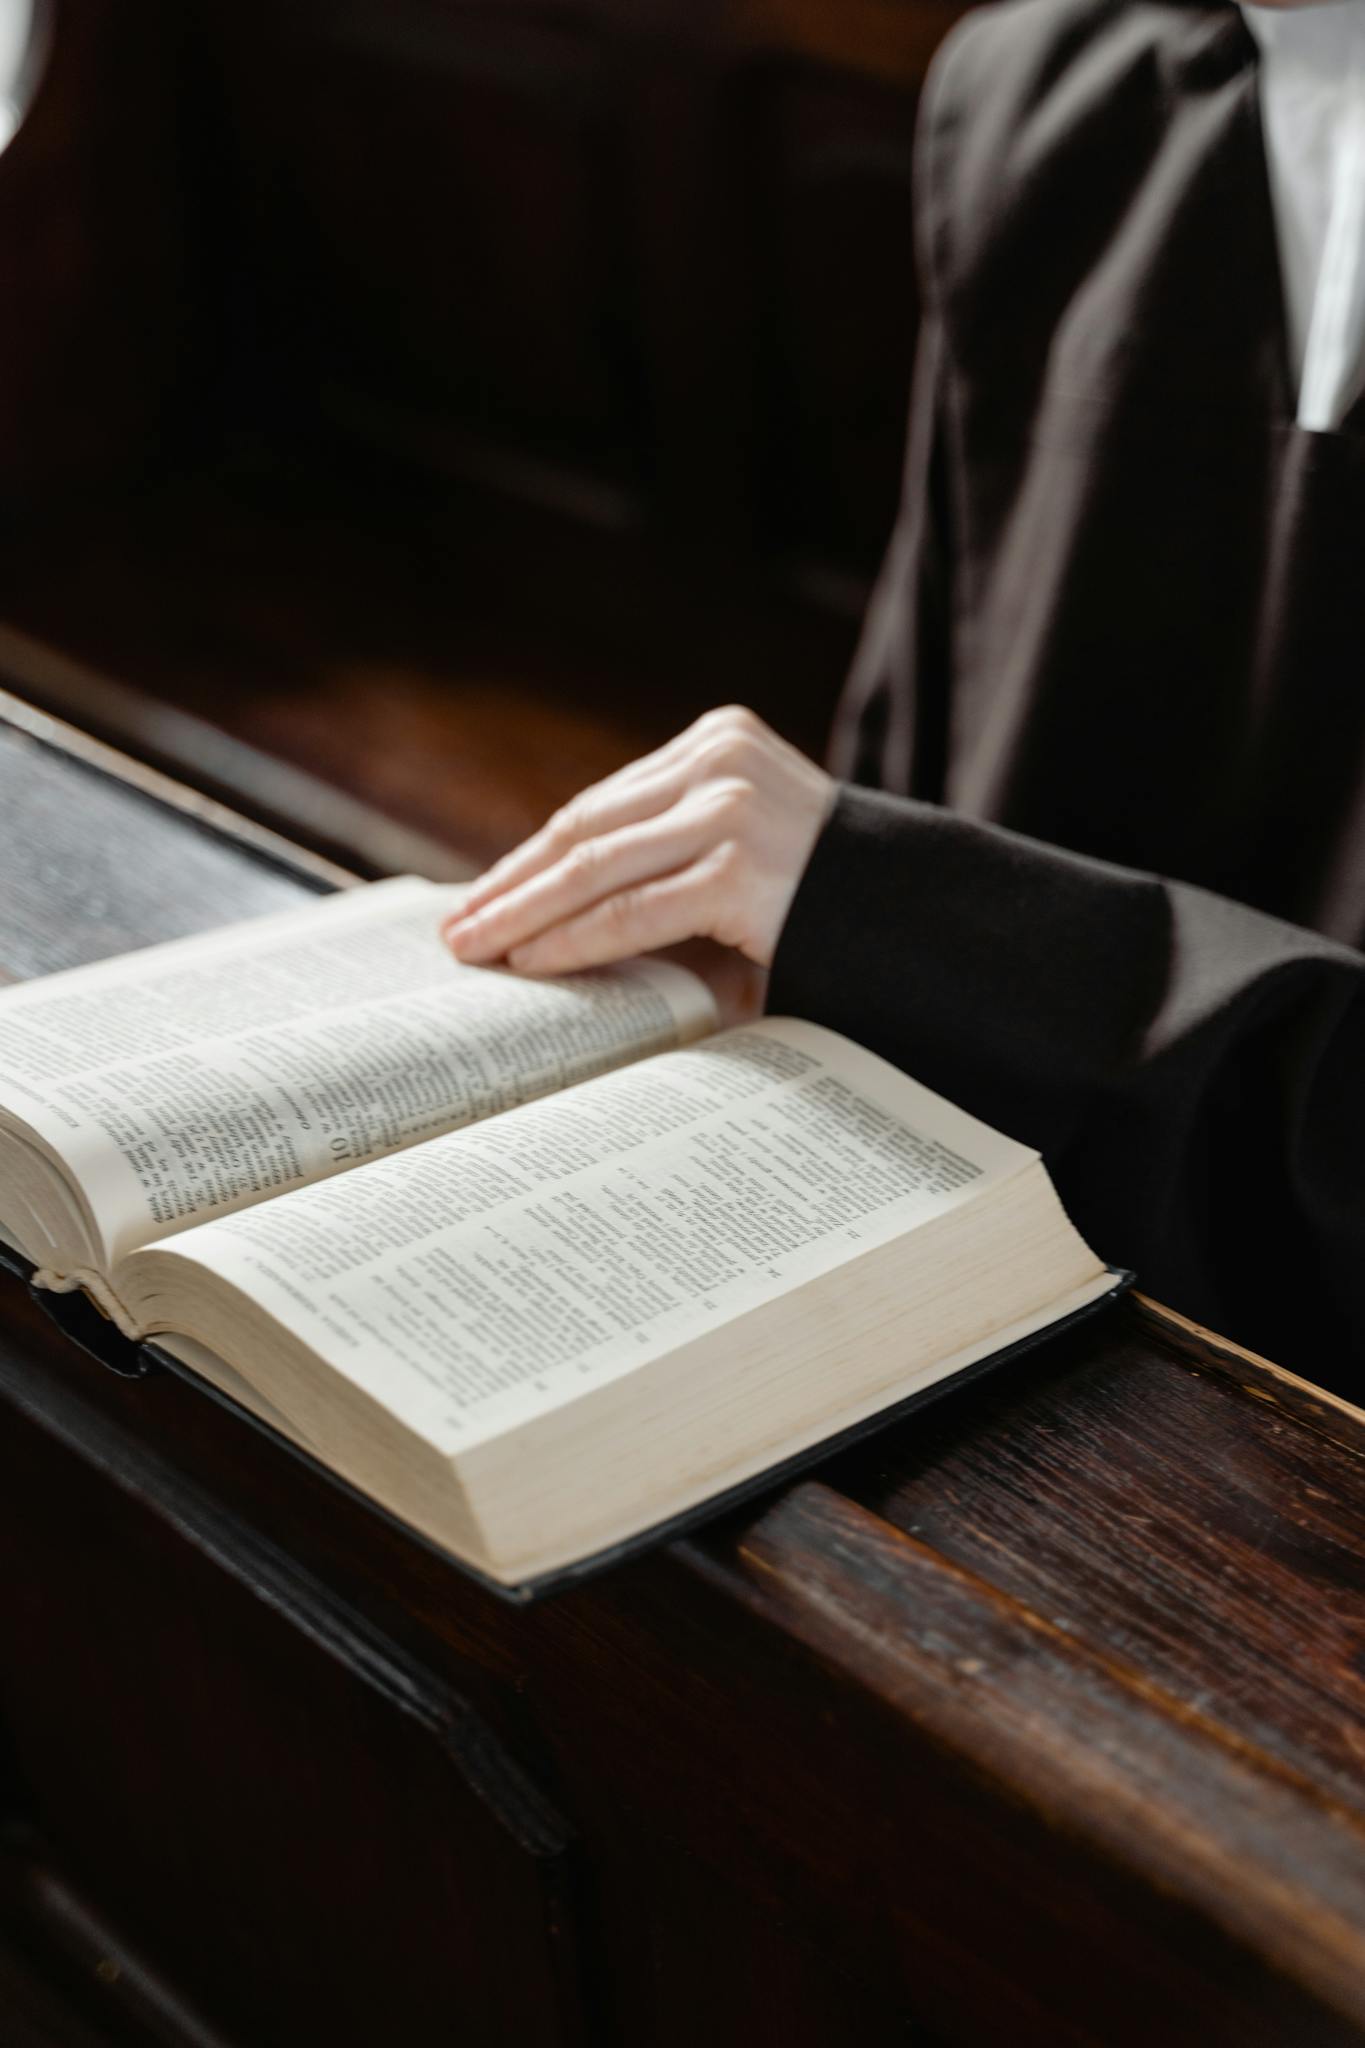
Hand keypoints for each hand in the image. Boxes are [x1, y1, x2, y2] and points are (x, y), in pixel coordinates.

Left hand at [441, 706, 835, 973]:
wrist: (922, 918)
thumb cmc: (827, 900)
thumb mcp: (744, 848)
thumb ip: (671, 852)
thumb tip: (558, 906)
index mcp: (718, 742)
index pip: (602, 804)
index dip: (535, 856)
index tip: (485, 894)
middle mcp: (721, 761)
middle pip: (586, 828)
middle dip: (513, 883)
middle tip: (458, 928)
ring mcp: (731, 810)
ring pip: (595, 867)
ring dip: (524, 914)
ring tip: (475, 950)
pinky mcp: (740, 867)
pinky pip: (633, 910)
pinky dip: (574, 940)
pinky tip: (532, 963)